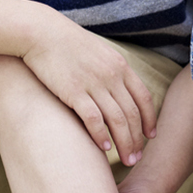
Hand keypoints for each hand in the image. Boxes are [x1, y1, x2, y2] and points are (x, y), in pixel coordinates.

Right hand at [21, 17, 157, 162]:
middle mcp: (112, 75)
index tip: (151, 136)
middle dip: (138, 139)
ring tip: (126, 160)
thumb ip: (112, 70)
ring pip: (117, 120)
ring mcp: (94, 84)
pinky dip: (101, 135)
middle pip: (133, 113)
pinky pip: (93, 119)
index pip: (144, 97)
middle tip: (137, 157)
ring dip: (124, 143)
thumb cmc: (67, 43)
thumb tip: (118, 89)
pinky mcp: (74, 91)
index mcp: (120, 65)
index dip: (150, 119)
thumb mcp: (99, 52)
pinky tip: (104, 149)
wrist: (42, 32)